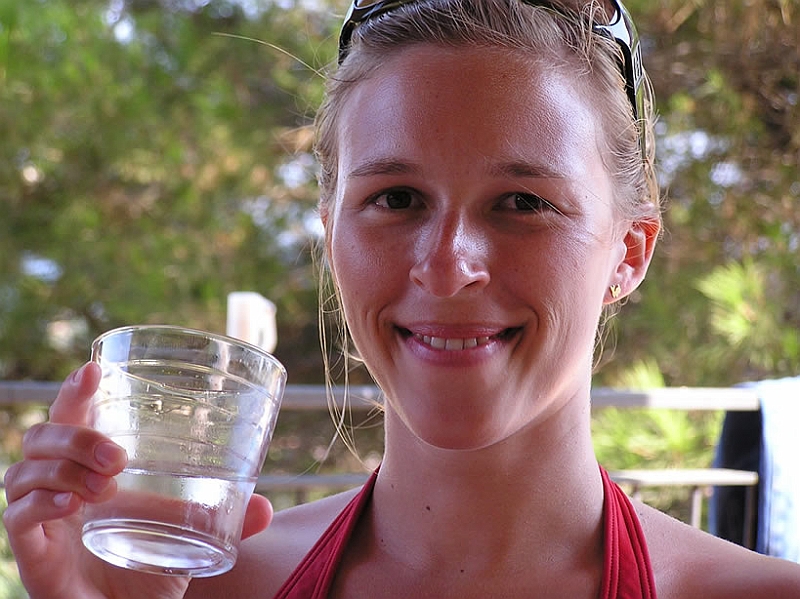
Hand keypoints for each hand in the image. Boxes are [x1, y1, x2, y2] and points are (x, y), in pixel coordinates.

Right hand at [4, 362, 273, 598]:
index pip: (71, 417)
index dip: (76, 391)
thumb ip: (225, 516)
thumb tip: (267, 507)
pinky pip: (16, 518)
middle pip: (41, 437)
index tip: (95, 369)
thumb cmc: (146, 567)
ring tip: (106, 485)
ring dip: (63, 468)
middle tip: (119, 456)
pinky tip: (72, 505)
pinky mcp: (34, 554)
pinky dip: (40, 504)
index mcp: (89, 469)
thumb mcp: (187, 533)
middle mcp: (59, 487)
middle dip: (77, 436)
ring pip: (22, 471)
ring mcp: (43, 519)